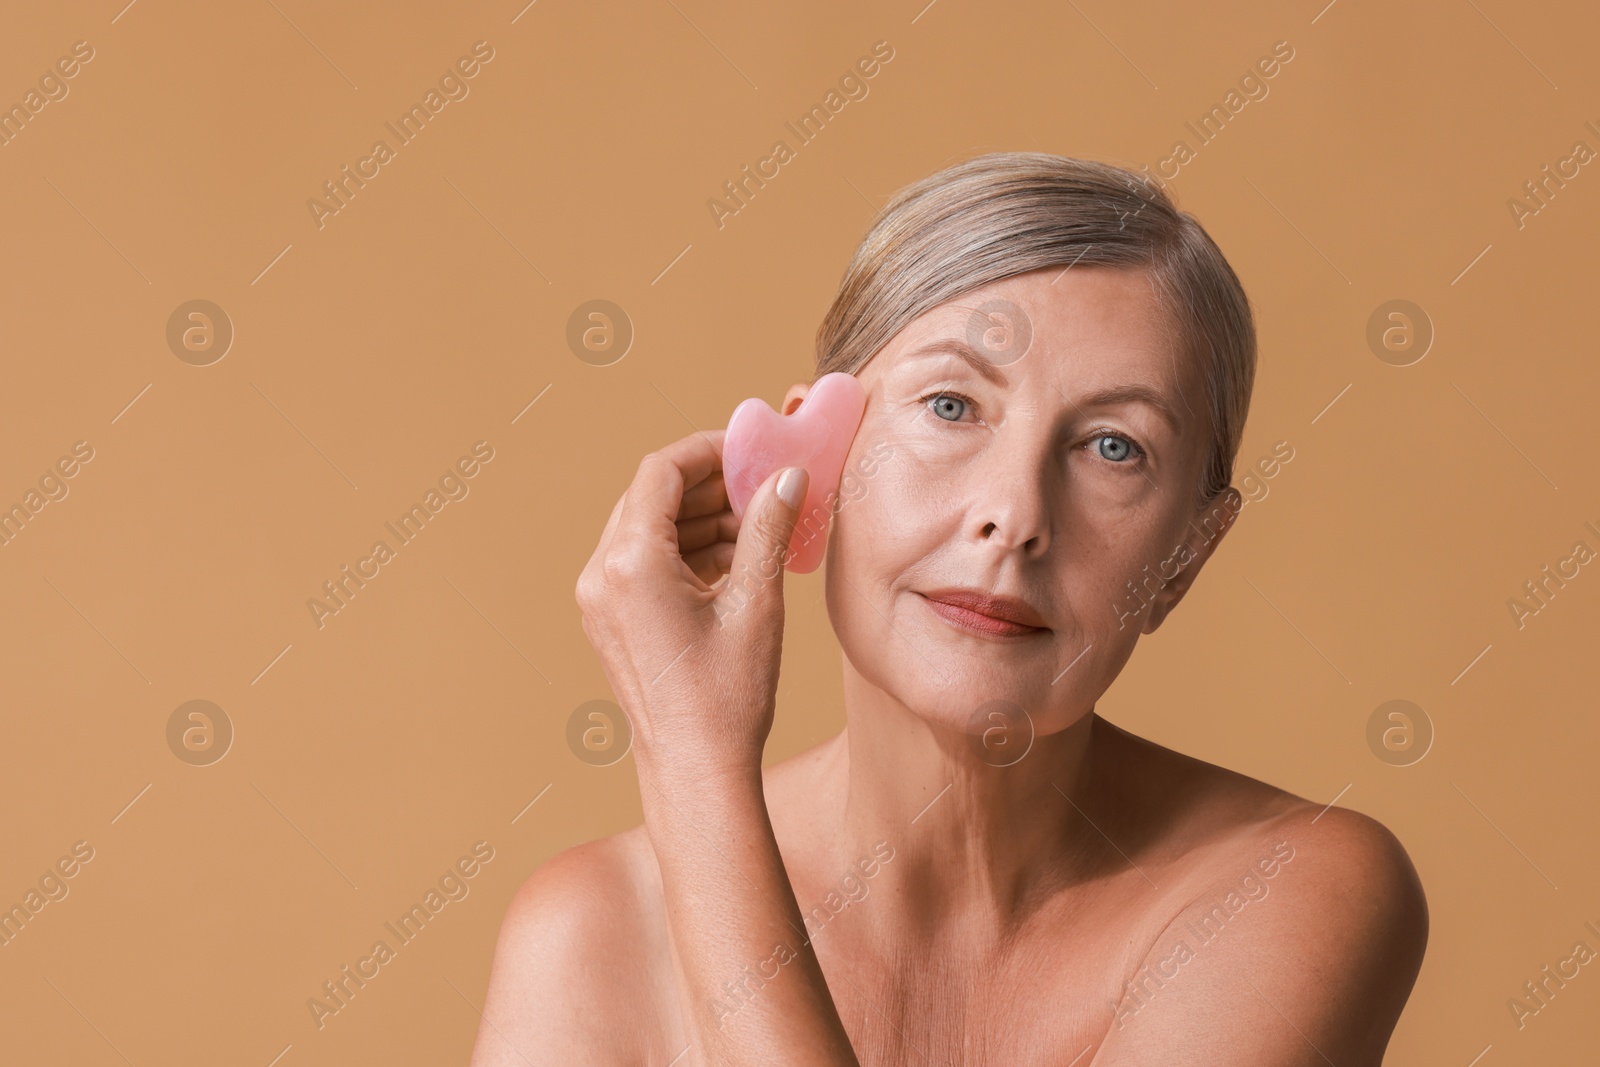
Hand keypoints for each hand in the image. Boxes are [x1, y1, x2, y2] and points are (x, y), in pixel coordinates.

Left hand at [575, 429, 810, 774]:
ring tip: (759, 523)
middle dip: (708, 484)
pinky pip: (644, 562)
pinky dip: (687, 549)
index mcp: (629, 565)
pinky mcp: (611, 620)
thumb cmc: (726, 697)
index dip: (709, 451)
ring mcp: (600, 600)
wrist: (697, 771)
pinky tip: (737, 556)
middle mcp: (601, 576)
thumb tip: (787, 475)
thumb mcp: (757, 603)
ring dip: (701, 517)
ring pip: (648, 528)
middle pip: (651, 497)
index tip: (752, 449)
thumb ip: (767, 529)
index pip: (661, 471)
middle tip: (762, 483)